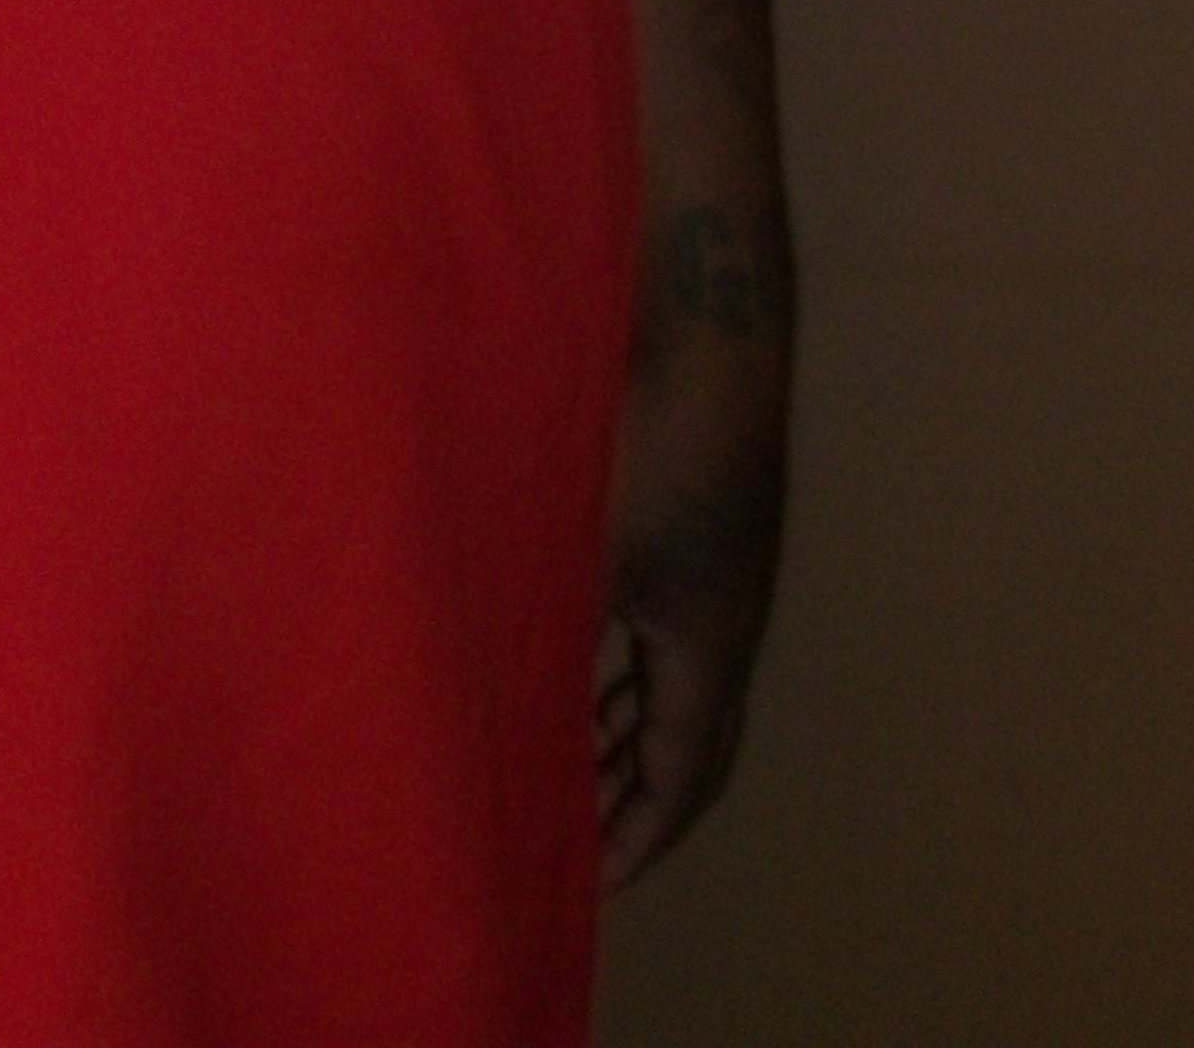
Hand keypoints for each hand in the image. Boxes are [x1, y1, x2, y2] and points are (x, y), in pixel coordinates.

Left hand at [596, 268, 787, 889]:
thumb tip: (466, 686)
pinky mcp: (702, 509)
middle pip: (696, 739)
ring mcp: (722, 561)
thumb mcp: (576, 539)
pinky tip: (576, 632)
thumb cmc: (641, 429)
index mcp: (708, 643)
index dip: (640, 835)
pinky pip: (670, 620)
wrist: (704, 312)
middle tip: (581, 833)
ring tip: (568, 751)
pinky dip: (628, 653)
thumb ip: (534, 619)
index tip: (593, 882)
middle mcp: (727, 614)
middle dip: (639, 793)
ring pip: (683, 675)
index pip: (685, 775)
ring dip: (632, 721)